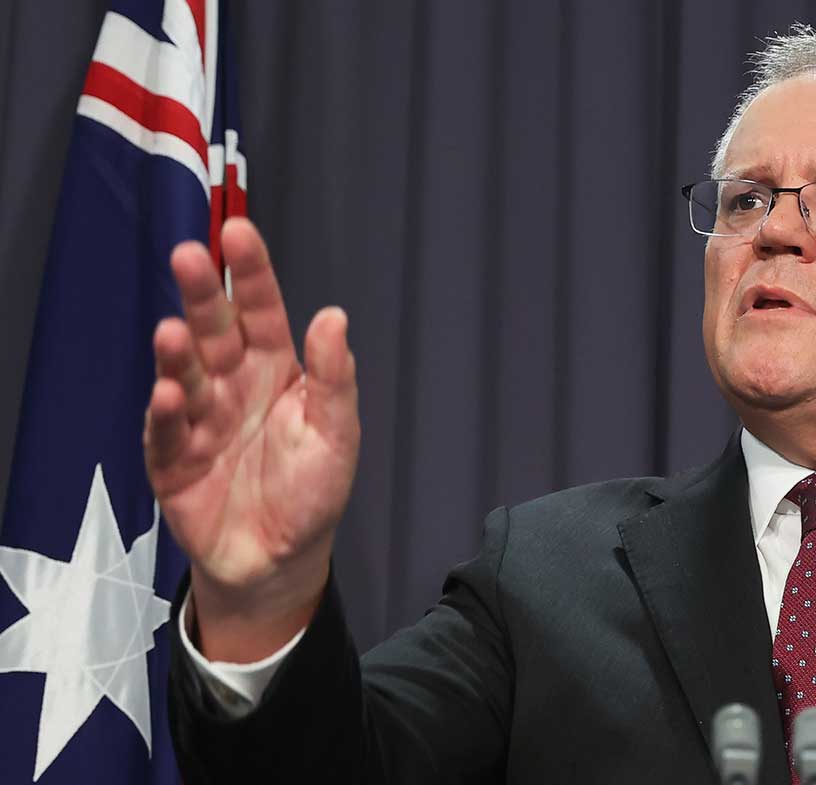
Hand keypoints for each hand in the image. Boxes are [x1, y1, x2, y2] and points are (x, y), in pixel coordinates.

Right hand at [143, 218, 359, 659]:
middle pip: (214, 331)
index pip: (262, 312)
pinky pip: (167, 433)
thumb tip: (335, 316)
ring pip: (183, 375)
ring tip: (173, 332)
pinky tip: (170, 397)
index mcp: (274, 370)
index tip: (239, 231)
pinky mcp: (173, 461)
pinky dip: (167, 416)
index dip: (252, 274)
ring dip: (176, 353)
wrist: (281, 558)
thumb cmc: (313, 490)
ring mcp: (199, 420)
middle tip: (189, 255)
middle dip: (203, 295)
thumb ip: (335, 378)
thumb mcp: (337, 433)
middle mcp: (232, 385)